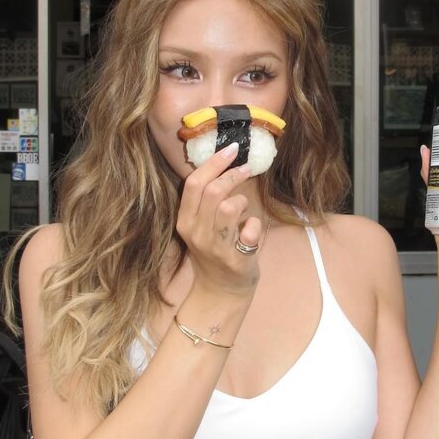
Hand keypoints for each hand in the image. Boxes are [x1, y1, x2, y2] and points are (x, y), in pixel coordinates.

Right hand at [176, 142, 262, 297]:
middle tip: (246, 168)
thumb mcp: (199, 225)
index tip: (231, 149)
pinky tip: (250, 229)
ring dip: (242, 200)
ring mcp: (216, 247)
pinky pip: (250, 230)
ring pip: (229, 207)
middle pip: (213, 191)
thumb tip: (222, 163)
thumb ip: (205, 200)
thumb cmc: (213, 250)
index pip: (193, 184)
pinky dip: (254, 224)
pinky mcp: (236, 259)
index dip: (213, 163)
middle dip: (233, 174)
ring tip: (243, 206)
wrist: (220, 290)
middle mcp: (197, 233)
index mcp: (184, 221)